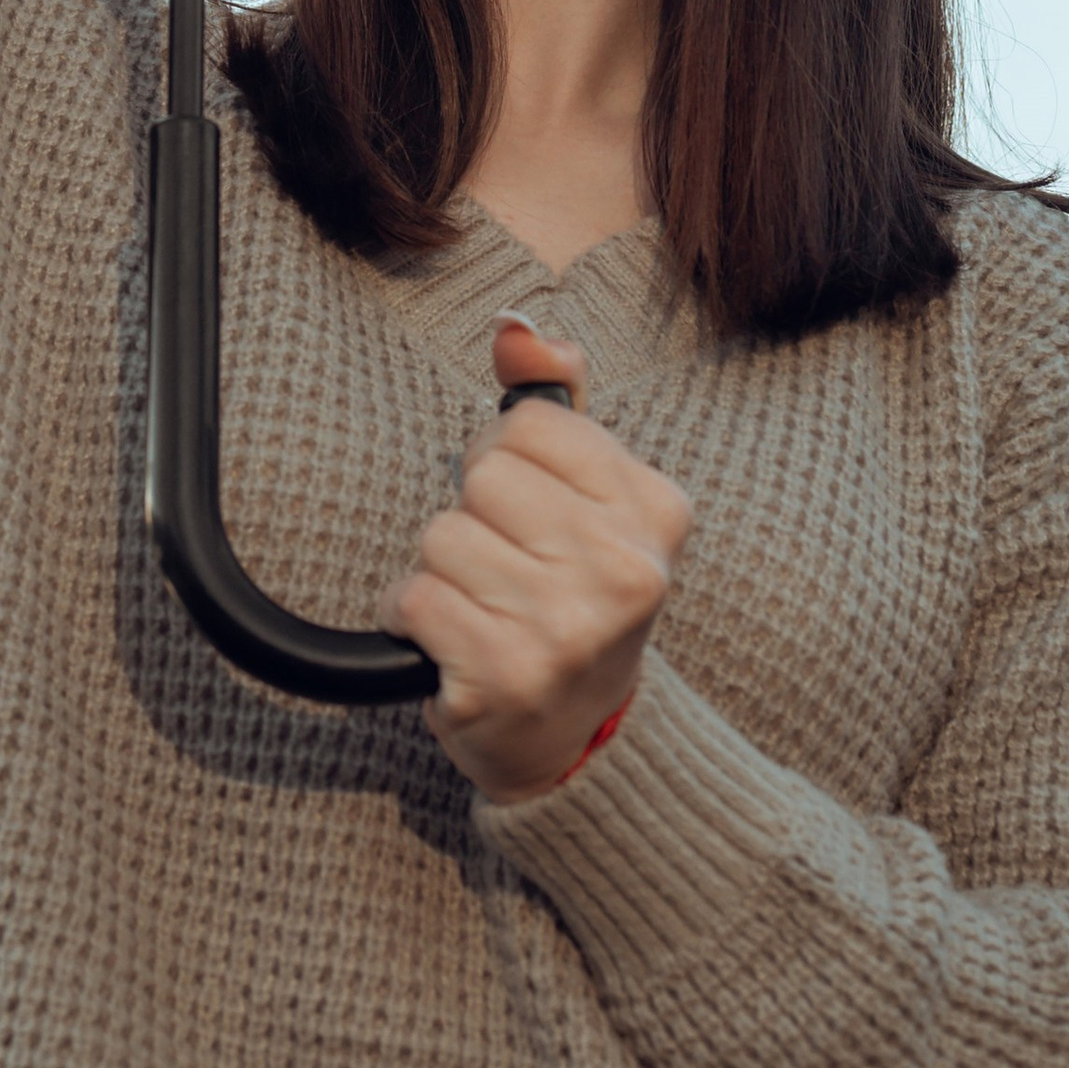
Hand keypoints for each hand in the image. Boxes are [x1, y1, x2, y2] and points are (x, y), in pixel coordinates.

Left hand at [382, 314, 690, 803]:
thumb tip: (513, 328)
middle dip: (474, 514)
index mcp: (656, 510)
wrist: (579, 740)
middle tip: (507, 565)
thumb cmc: (575, 596)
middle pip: (482, 475)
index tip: (532, 510)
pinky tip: (455, 642)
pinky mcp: (503, 677)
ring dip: (441, 571)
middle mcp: (623, 570)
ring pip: (441, 535)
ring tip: (485, 607)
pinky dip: (413, 616)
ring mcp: (566, 629)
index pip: (527, 425)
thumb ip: (555, 398)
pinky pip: (412, 598)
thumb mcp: (591, 493)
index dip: (507, 459)